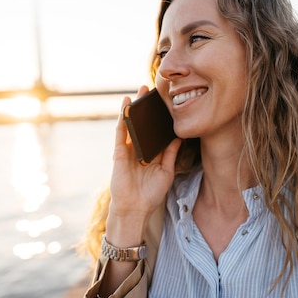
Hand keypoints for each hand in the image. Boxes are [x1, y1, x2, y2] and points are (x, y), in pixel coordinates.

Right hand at [107, 86, 180, 245]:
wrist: (135, 209)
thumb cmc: (150, 194)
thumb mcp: (166, 172)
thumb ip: (171, 154)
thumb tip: (179, 137)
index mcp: (151, 153)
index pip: (156, 130)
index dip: (160, 116)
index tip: (166, 101)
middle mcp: (139, 148)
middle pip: (143, 123)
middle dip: (147, 107)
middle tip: (153, 89)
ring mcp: (128, 149)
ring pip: (131, 124)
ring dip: (135, 107)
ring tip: (140, 90)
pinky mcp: (119, 153)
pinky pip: (121, 132)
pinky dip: (123, 118)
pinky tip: (126, 105)